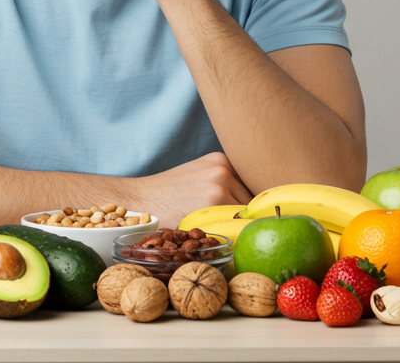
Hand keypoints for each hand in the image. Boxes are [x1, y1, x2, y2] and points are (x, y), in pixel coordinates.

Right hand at [132, 152, 252, 228]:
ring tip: (230, 237)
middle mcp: (223, 168)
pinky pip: (237, 224)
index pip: (255, 187)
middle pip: (255, 200)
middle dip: (253, 216)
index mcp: (221, 161)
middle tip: (248, 230)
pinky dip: (234, 234)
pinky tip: (223, 238)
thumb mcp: (198, 179)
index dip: (259, 205)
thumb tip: (258, 209)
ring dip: (243, 227)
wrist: (138, 201)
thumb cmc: (168, 197)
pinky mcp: (214, 203)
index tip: (261, 216)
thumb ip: (225, 186)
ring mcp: (219, 184)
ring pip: (248, 214)